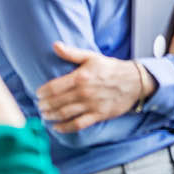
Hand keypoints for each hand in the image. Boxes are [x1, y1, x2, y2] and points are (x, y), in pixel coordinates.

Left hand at [37, 43, 152, 131]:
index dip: (43, 92)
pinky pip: (78, 124)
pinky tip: (56, 127)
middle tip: (39, 106)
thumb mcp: (92, 57)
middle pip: (57, 102)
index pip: (54, 87)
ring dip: (51, 116)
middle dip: (44, 105)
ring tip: (45, 115)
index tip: (38, 94)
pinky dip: (65, 128)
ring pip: (64, 113)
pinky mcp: (99, 115)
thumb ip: (72, 53)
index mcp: (81, 77)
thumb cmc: (111, 68)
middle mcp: (84, 92)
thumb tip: (55, 45)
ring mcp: (91, 105)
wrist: (135, 82)